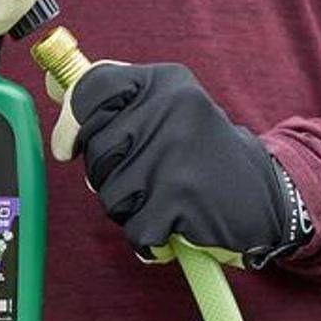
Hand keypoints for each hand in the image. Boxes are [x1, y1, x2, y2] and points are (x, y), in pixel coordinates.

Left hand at [50, 61, 313, 268]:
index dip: (71, 123)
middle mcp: (171, 108)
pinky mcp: (181, 197)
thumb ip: (113, 98)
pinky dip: (150, 239)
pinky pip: (135, 228)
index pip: (91, 89)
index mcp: (165, 82)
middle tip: (147, 178)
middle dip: (109, 176)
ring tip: (166, 199)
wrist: (266, 196)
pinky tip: (174, 227)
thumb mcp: (167, 109)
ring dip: (132, 209)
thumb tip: (53, 83)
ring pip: (110, 195)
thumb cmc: (201, 156)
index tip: (67, 146)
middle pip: (95, 152)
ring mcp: (175, 152)